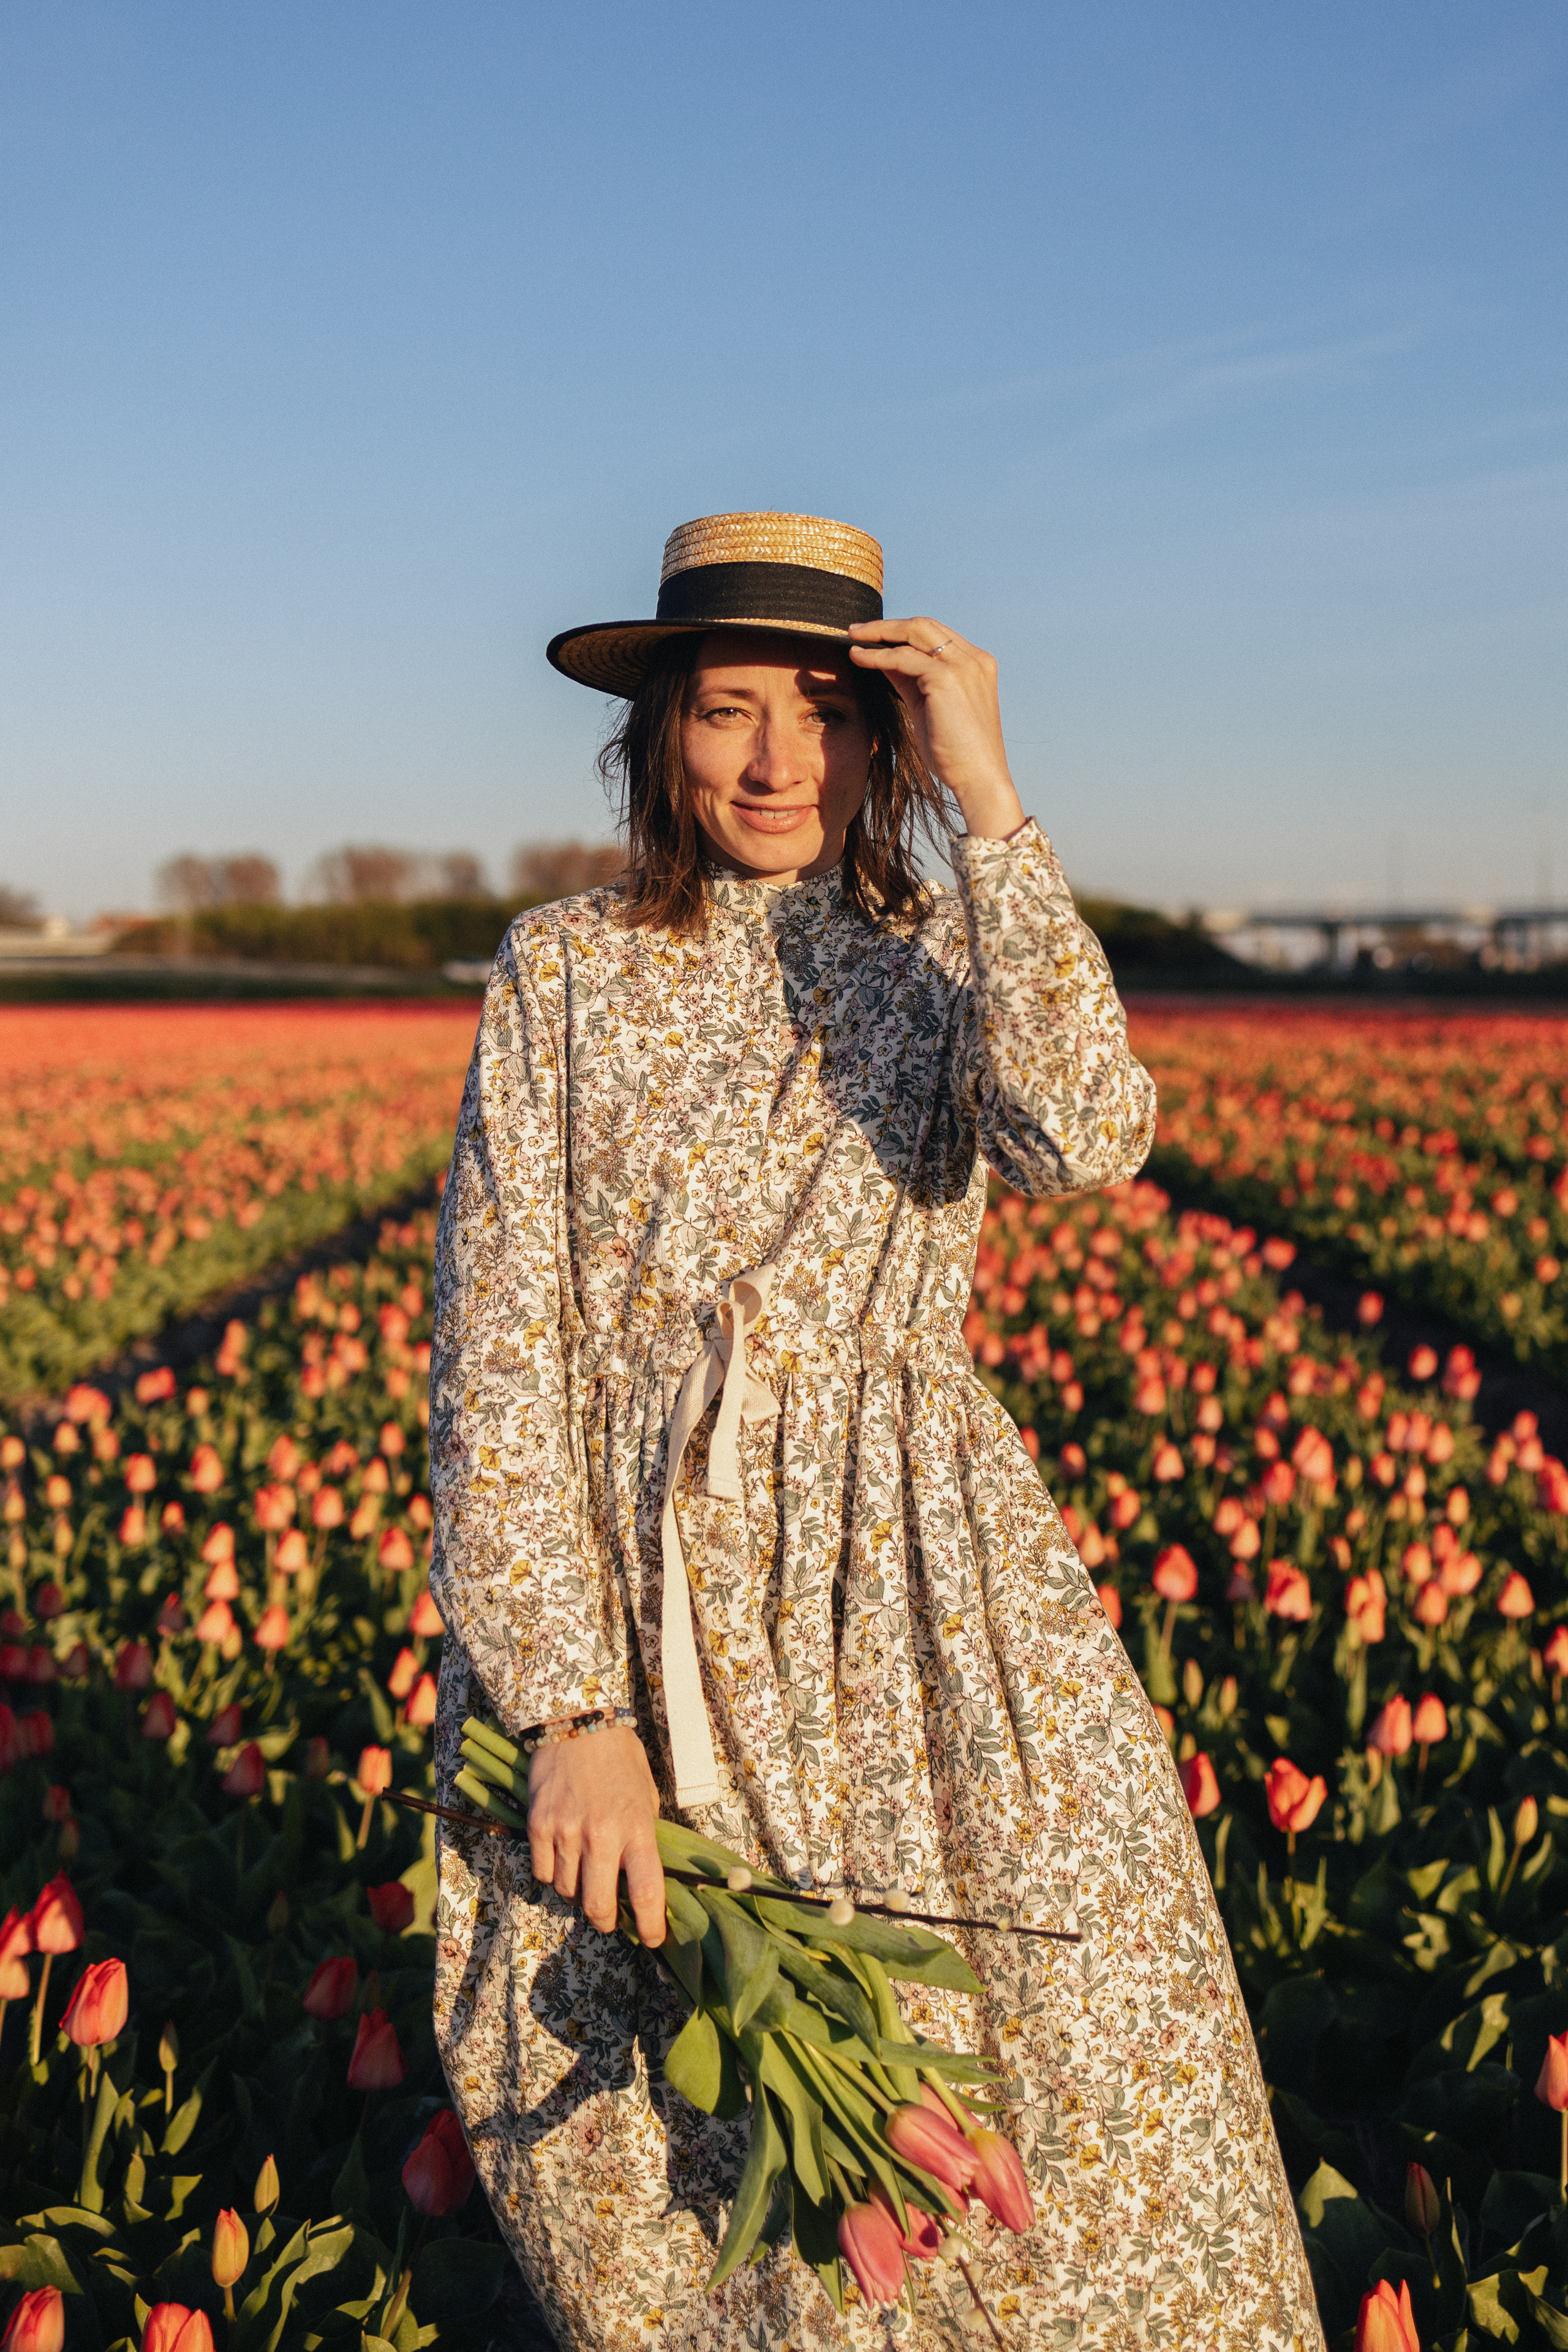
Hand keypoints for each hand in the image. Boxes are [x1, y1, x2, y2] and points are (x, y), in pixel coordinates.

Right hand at [527, 1725, 665, 1943]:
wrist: (577, 1722)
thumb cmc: (619, 1759)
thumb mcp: (646, 1795)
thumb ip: (644, 1836)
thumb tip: (644, 1878)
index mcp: (636, 1828)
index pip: (647, 1893)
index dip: (651, 1926)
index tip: (653, 1938)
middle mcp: (601, 1836)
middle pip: (599, 1906)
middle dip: (606, 1920)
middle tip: (609, 1916)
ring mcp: (566, 1832)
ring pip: (568, 1892)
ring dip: (577, 1890)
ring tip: (584, 1868)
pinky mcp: (539, 1826)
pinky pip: (544, 1872)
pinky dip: (553, 1872)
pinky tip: (562, 1853)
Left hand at [847, 617, 1025, 839]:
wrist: (978, 779)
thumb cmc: (956, 753)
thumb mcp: (930, 708)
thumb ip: (911, 681)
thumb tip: (884, 659)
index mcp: (976, 664)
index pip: (935, 635)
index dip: (902, 631)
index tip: (874, 636)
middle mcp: (974, 659)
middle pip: (924, 625)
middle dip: (887, 625)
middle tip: (856, 630)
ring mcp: (963, 666)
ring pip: (913, 634)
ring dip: (878, 633)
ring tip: (852, 639)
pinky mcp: (947, 679)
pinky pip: (903, 658)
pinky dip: (878, 656)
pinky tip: (859, 658)